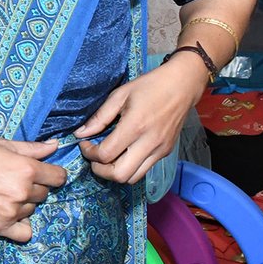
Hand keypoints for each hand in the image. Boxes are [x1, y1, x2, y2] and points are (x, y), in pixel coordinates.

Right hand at [0, 140, 66, 243]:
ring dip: (24, 203)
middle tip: (12, 181)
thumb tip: (56, 146)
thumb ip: (32, 148)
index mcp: (27, 169)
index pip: (58, 177)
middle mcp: (23, 192)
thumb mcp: (2, 145)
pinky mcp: (1, 226)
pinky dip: (22, 225)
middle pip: (44, 193)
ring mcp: (13, 211)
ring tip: (3, 194)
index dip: (52, 174)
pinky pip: (25, 233)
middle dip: (33, 187)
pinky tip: (12, 215)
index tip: (43, 174)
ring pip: (32, 210)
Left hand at [74, 56, 204, 184]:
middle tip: (94, 157)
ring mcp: (160, 150)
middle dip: (100, 170)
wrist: (183, 85)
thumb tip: (80, 134)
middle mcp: (149, 143)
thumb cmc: (150, 86)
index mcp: (135, 126)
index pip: (106, 154)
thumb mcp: (120, 95)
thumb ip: (99, 117)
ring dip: (115, 173)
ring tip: (107, 158)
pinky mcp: (166, 152)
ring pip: (133, 178)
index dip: (89, 153)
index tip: (85, 144)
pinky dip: (129, 168)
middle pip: (119, 175)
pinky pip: (144, 170)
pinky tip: (123, 154)